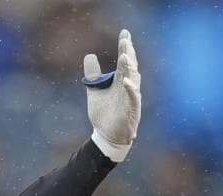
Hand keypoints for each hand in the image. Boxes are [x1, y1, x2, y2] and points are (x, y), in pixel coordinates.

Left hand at [83, 29, 141, 161]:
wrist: (106, 136)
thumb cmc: (103, 114)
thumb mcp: (95, 91)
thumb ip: (93, 75)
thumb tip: (89, 55)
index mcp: (120, 81)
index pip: (124, 61)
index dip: (125, 47)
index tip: (124, 33)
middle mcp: (128, 87)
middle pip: (130, 67)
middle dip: (128, 52)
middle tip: (125, 39)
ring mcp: (131, 98)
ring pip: (133, 79)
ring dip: (129, 68)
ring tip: (125, 55)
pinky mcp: (131, 110)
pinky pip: (133, 98)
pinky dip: (130, 89)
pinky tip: (125, 80)